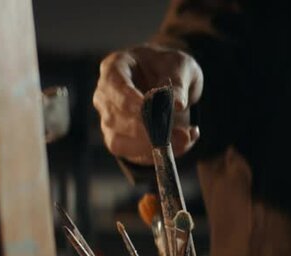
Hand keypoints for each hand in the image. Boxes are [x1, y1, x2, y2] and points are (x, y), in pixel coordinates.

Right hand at [93, 45, 202, 164]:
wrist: (170, 81)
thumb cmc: (170, 67)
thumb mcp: (181, 66)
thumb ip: (178, 83)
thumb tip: (176, 105)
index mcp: (115, 67)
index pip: (113, 85)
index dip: (129, 100)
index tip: (149, 110)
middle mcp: (104, 95)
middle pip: (115, 117)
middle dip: (147, 128)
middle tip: (180, 132)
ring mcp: (108, 120)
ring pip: (119, 141)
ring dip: (152, 145)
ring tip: (186, 138)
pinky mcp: (118, 140)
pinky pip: (132, 154)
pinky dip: (158, 153)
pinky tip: (181, 143)